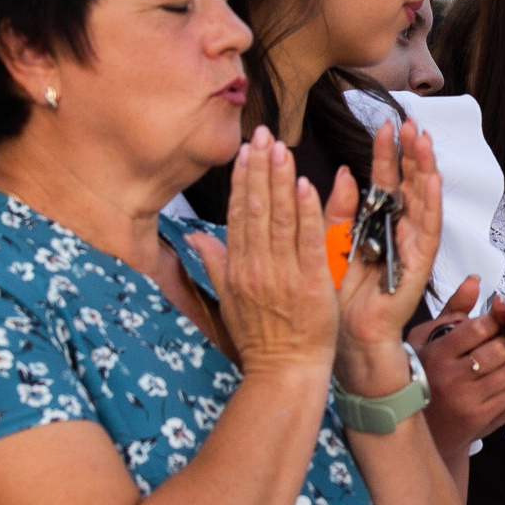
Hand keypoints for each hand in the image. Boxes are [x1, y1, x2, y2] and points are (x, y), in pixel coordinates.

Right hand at [190, 131, 339, 378]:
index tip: (246, 150)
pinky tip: (306, 185)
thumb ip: (215, 263)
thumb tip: (193, 238)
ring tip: (282, 148)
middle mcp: (255, 266)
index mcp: (237, 267)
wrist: (284, 371)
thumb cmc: (260, 338)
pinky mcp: (310, 283)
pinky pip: (308, 241)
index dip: (243, 179)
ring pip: (280, 218)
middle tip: (263, 133)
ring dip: (281, 180)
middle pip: (257, 207)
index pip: (239, 213)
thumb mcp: (229, 300)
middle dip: (260, 168)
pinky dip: (307, 212)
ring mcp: (282, 274)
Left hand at [330, 120, 443, 391]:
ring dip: (425, 170)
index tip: (385, 125)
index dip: (386, 154)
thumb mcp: (330, 244)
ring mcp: (412, 248)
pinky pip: (428, 233)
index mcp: (376, 225)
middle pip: (408, 185)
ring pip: (423, 202)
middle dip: (410, 154)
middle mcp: (398, 233)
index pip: (384, 181)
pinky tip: (433, 182)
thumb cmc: (337, 297)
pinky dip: (432, 207)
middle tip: (410, 122)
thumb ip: (338, 211)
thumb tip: (346, 173)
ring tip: (424, 141)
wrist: (347, 340)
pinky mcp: (419, 267)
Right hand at [416, 279, 504, 449]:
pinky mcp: (481, 419)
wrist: (420, 428)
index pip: (480, 327)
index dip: (496, 319)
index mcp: (436, 354)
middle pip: (501, 348)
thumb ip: (454, 310)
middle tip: (504, 337)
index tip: (496, 318)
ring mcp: (467, 400)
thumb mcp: (427, 339)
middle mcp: (450, 377)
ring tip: (503, 359)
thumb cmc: (424, 376)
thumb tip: (475, 280)